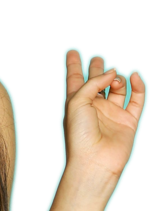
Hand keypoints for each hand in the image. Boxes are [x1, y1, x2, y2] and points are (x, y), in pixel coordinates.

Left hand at [64, 51, 145, 187]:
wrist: (95, 160)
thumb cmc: (80, 133)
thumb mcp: (78, 102)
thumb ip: (94, 83)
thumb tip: (113, 73)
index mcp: (77, 103)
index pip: (75, 80)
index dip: (74, 65)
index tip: (72, 51)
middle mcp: (94, 107)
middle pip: (97, 83)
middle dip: (97, 70)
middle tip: (98, 59)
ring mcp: (112, 114)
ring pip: (117, 89)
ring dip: (117, 79)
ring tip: (114, 78)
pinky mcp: (128, 121)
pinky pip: (136, 99)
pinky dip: (137, 86)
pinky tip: (134, 76)